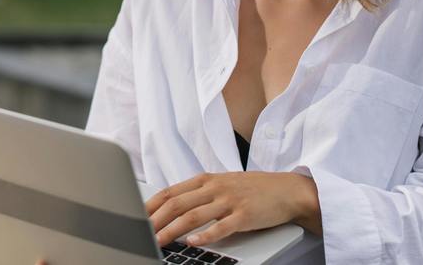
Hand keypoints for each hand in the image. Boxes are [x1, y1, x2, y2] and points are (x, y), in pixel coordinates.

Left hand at [145, 171, 320, 246]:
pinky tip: (194, 242)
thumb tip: (171, 207)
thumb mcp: (222, 184)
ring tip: (158, 240)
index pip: (171, 192)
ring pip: (194, 215)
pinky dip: (205, 235)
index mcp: (206, 180)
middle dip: (155, 220)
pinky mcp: (244, 216)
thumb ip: (199, 193)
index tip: (135, 216)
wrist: (287, 190)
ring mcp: (229, 201)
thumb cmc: (253, 189)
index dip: (151, 205)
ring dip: (172, 229)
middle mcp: (215, 188)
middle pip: (177, 203)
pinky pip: (222, 227)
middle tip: (140, 232)